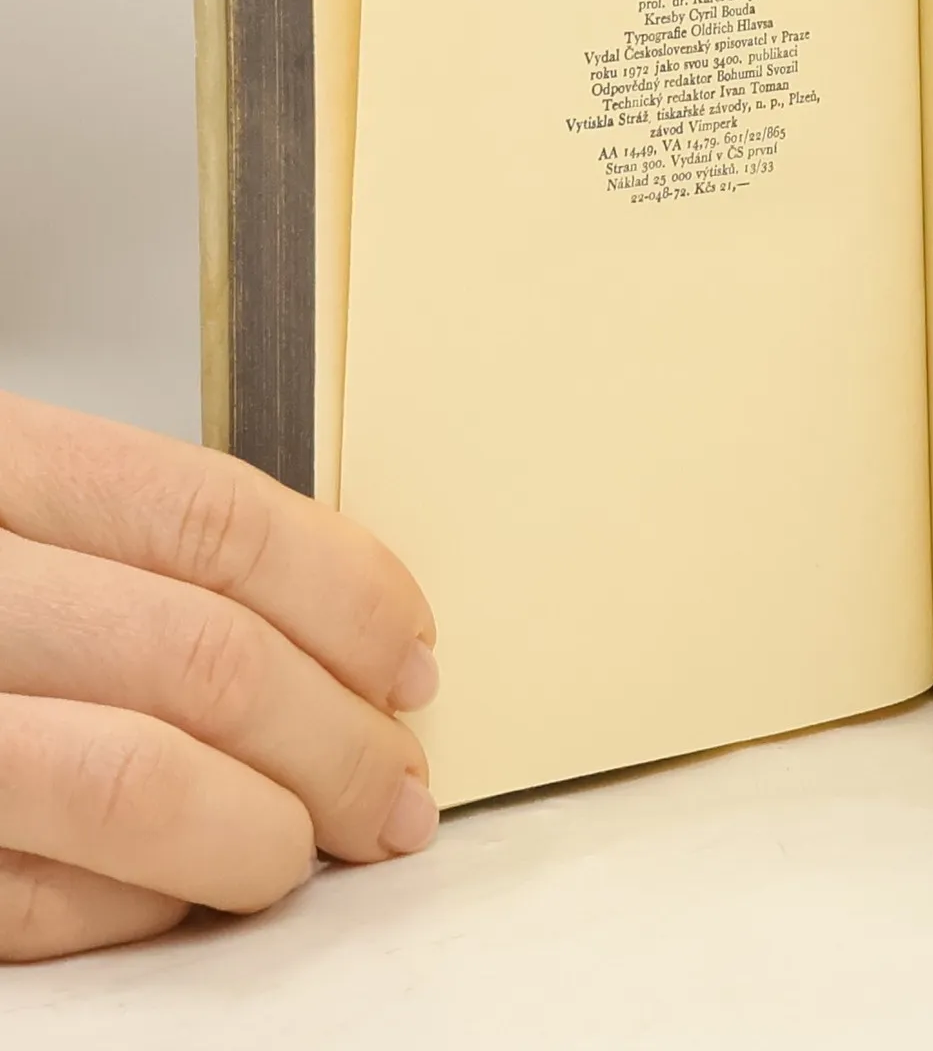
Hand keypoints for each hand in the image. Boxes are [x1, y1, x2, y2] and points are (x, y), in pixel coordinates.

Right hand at [0, 390, 438, 962]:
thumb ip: (135, 547)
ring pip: (132, 781)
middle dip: (338, 740)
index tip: (413, 659)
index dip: (346, 598)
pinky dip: (132, 908)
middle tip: (397, 789)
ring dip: (260, 834)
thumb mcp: (5, 503)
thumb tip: (341, 629)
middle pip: (202, 658)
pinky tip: (177, 897)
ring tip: (310, 851)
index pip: (213, 521)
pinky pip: (26, 899)